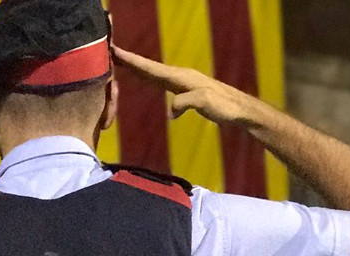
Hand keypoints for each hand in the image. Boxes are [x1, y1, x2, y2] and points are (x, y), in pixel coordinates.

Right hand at [112, 45, 259, 124]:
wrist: (240, 110)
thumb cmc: (225, 106)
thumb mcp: (205, 102)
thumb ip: (185, 102)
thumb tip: (170, 109)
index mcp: (181, 76)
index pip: (151, 68)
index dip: (132, 61)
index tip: (115, 51)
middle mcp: (179, 76)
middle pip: (149, 67)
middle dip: (129, 60)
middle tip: (109, 51)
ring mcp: (182, 82)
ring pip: (153, 73)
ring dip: (136, 68)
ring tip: (119, 62)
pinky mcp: (184, 91)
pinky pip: (159, 82)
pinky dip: (147, 77)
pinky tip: (142, 79)